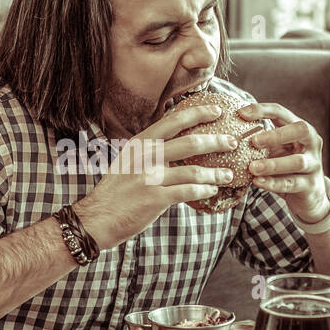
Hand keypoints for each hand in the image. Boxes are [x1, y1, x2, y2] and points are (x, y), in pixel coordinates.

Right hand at [75, 102, 239, 248]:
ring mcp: (149, 177)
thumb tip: (178, 144)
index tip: (217, 110)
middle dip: (217, 141)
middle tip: (233, 142)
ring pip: (193, 170)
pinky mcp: (154, 198)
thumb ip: (151, 151)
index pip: (174, 121)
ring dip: (215, 173)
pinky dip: (203, 190)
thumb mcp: (129, 161)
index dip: (198, 113)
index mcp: (140, 142)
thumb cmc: (116, 191)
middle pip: (190, 142)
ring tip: (228, 175)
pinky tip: (212, 191)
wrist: (96, 218)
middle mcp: (145, 155)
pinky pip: (187, 191)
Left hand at [239, 102, 329, 223]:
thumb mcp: (276, 150)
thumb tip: (226, 133)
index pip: (282, 113)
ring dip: (273, 164)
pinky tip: (257, 182)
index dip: (262, 110)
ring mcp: (314, 164)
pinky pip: (291, 183)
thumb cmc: (287, 167)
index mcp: (300, 129)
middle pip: (300, 130)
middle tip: (254, 141)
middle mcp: (311, 143)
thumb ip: (260, 141)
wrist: (309, 195)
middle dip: (276, 134)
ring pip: (297, 161)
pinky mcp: (310, 185)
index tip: (241, 113)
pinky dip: (273, 183)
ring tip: (252, 167)